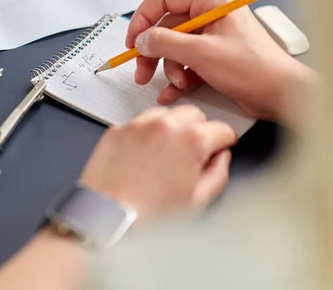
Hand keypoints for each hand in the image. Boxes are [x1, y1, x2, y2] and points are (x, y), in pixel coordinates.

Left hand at [79, 105, 235, 220]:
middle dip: (199, 130)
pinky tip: (144, 156)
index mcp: (192, 140)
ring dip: (172, 128)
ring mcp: (139, 125)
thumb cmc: (150, 214)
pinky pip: (139, 123)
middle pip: (195, 114)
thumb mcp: (198, 201)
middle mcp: (166, 125)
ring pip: (166, 114)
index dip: (225, 142)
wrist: (107, 217)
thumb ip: (218, 174)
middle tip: (193, 153)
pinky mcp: (117, 130)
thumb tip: (221, 158)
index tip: (220, 149)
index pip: (222, 129)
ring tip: (166, 155)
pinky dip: (146, 133)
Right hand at [126, 0, 313, 123]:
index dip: (144, 18)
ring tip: (177, 85)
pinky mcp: (215, 57)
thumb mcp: (201, 54)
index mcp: (211, 2)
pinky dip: (178, 78)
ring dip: (169, 69)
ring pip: (175, 48)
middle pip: (167, 27)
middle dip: (153, 52)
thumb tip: (142, 40)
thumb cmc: (253, 68)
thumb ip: (165, 44)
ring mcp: (213, 37)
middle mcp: (211, 15)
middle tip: (141, 72)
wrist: (282, 94)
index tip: (133, 41)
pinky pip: (187, 63)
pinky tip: (172, 94)